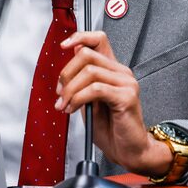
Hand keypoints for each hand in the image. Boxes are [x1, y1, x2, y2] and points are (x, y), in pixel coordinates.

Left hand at [55, 31, 171, 176]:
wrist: (127, 150)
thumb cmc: (110, 127)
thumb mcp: (88, 99)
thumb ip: (81, 80)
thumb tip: (68, 60)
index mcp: (112, 70)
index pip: (98, 39)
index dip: (80, 37)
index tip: (64, 46)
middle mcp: (121, 72)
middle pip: (87, 54)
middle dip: (66, 73)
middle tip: (59, 93)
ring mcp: (126, 83)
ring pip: (89, 71)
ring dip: (70, 90)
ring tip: (65, 105)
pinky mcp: (127, 96)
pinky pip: (96, 89)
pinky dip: (79, 98)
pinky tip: (74, 109)